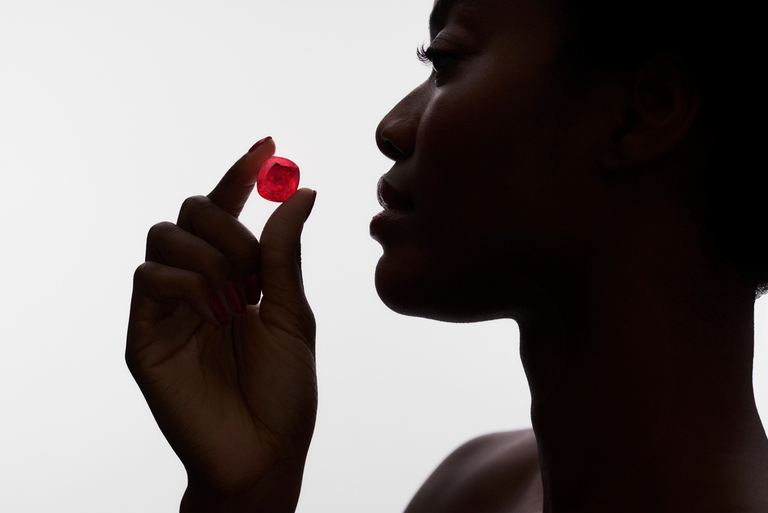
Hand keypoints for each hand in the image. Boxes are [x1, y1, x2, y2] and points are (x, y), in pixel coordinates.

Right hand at [126, 138, 316, 511]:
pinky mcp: (142, 335)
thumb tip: (302, 192)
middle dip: (228, 227)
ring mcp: (167, 308)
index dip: (240, 174)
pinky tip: (212, 312)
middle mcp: (198, 285)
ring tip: (236, 299)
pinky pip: (147, 277)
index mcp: (236, 278)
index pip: (227, 211)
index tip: (267, 144)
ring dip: (210, 255)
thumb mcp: (295, 315)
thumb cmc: (284, 392)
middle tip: (254, 272)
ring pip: (164, 236)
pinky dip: (185, 282)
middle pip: (189, 212)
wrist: (264, 454)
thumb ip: (286, 255)